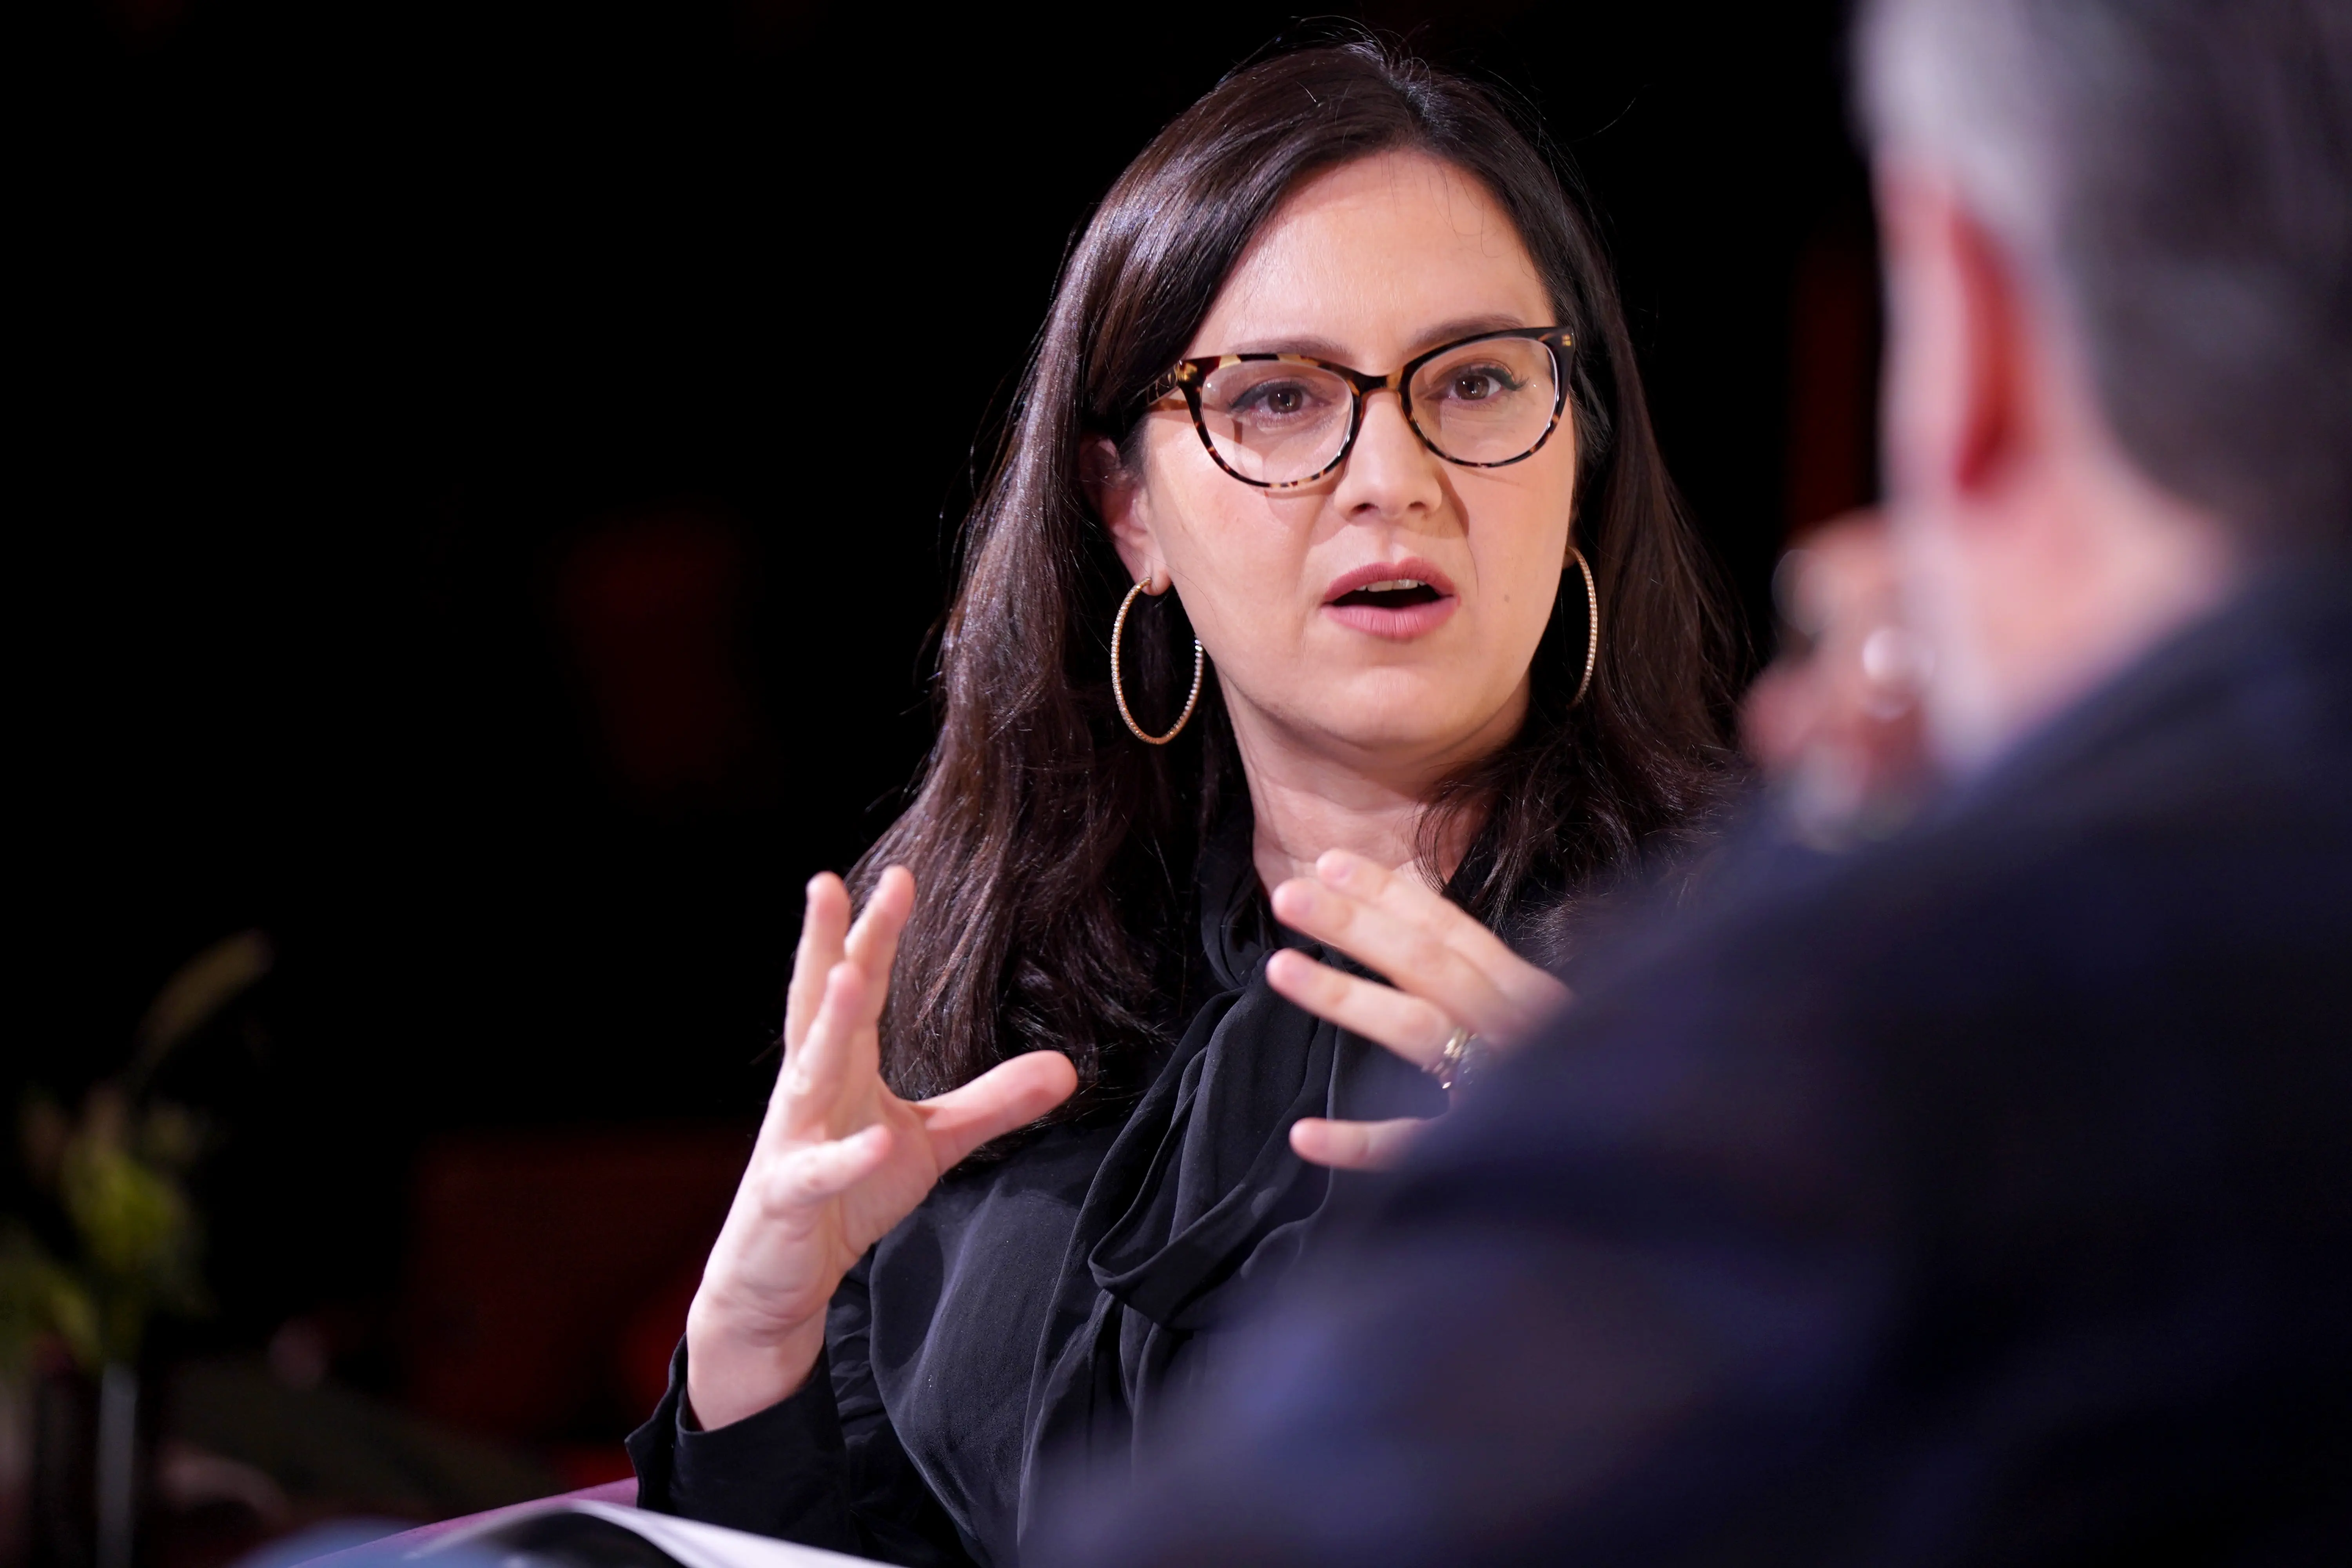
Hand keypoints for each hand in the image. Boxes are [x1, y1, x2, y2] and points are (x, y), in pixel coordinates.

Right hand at [684, 867, 1076, 1428]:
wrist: (776, 1282)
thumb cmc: (847, 1197)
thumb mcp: (929, 1143)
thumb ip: (990, 1104)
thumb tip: (1068, 1068)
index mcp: (840, 1067)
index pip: (858, 987)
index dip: (875, 932)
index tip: (900, 875)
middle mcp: (808, 1091)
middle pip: (818, 1005)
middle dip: (824, 944)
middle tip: (827, 881)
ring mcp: (792, 1142)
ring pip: (807, 1072)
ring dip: (830, 1024)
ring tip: (853, 974)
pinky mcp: (789, 1198)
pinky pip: (819, 1174)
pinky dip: (848, 1158)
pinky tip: (880, 1142)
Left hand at [1267, 851, 1570, 1170]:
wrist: (1640, 1172)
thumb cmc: (1591, 1090)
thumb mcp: (1546, 1029)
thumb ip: (1491, 992)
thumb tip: (1418, 947)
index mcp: (1531, 997)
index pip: (1453, 932)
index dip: (1391, 895)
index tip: (1329, 862)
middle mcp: (1519, 1031)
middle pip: (1428, 964)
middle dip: (1356, 925)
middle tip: (1287, 894)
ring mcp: (1505, 1091)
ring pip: (1419, 1031)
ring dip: (1346, 997)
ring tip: (1278, 967)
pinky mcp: (1492, 1161)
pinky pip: (1417, 1147)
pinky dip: (1361, 1144)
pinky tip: (1304, 1135)